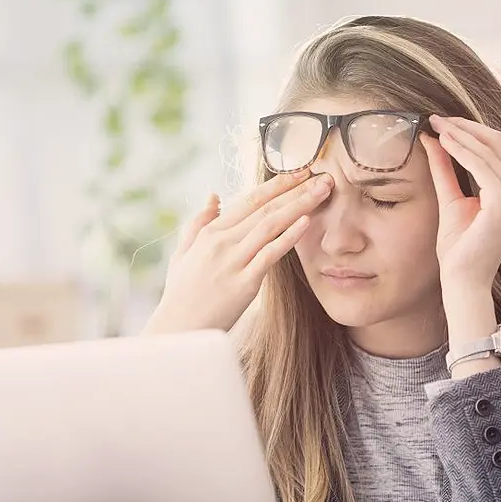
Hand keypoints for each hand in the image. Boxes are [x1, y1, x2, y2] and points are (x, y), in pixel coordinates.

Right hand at [143, 170, 332, 333]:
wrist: (178, 329)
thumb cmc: (182, 295)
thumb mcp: (183, 253)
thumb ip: (199, 223)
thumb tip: (214, 196)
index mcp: (211, 232)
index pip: (250, 200)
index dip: (277, 184)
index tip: (299, 172)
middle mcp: (222, 241)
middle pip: (265, 208)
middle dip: (295, 189)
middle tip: (322, 175)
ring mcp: (233, 261)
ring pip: (271, 224)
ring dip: (299, 205)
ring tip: (322, 191)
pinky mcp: (244, 283)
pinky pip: (270, 254)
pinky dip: (289, 236)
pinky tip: (306, 221)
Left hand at [421, 115, 500, 291]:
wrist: (462, 281)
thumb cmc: (458, 250)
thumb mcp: (449, 200)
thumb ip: (444, 170)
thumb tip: (432, 139)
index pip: (496, 148)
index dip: (470, 130)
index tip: (441, 121)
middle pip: (497, 142)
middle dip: (466, 126)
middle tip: (437, 118)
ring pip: (491, 150)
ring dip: (462, 134)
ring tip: (437, 126)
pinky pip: (484, 167)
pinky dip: (463, 151)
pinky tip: (444, 142)